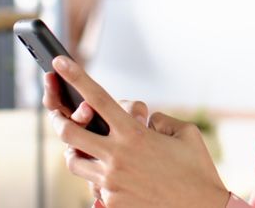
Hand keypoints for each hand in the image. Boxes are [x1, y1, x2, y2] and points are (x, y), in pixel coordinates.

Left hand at [42, 57, 229, 207]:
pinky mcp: (111, 202)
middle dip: (58, 119)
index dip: (76, 76)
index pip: (98, 98)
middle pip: (70, 132)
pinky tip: (118, 178)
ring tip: (86, 149)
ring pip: (74, 161)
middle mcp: (117, 156)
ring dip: (76, 151)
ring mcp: (110, 181)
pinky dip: (101, 178)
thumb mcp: (185, 133)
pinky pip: (95, 185)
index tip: (60, 61)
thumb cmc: (197, 170)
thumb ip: (161, 120)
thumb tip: (147, 122)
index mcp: (134, 134)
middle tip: (57, 114)